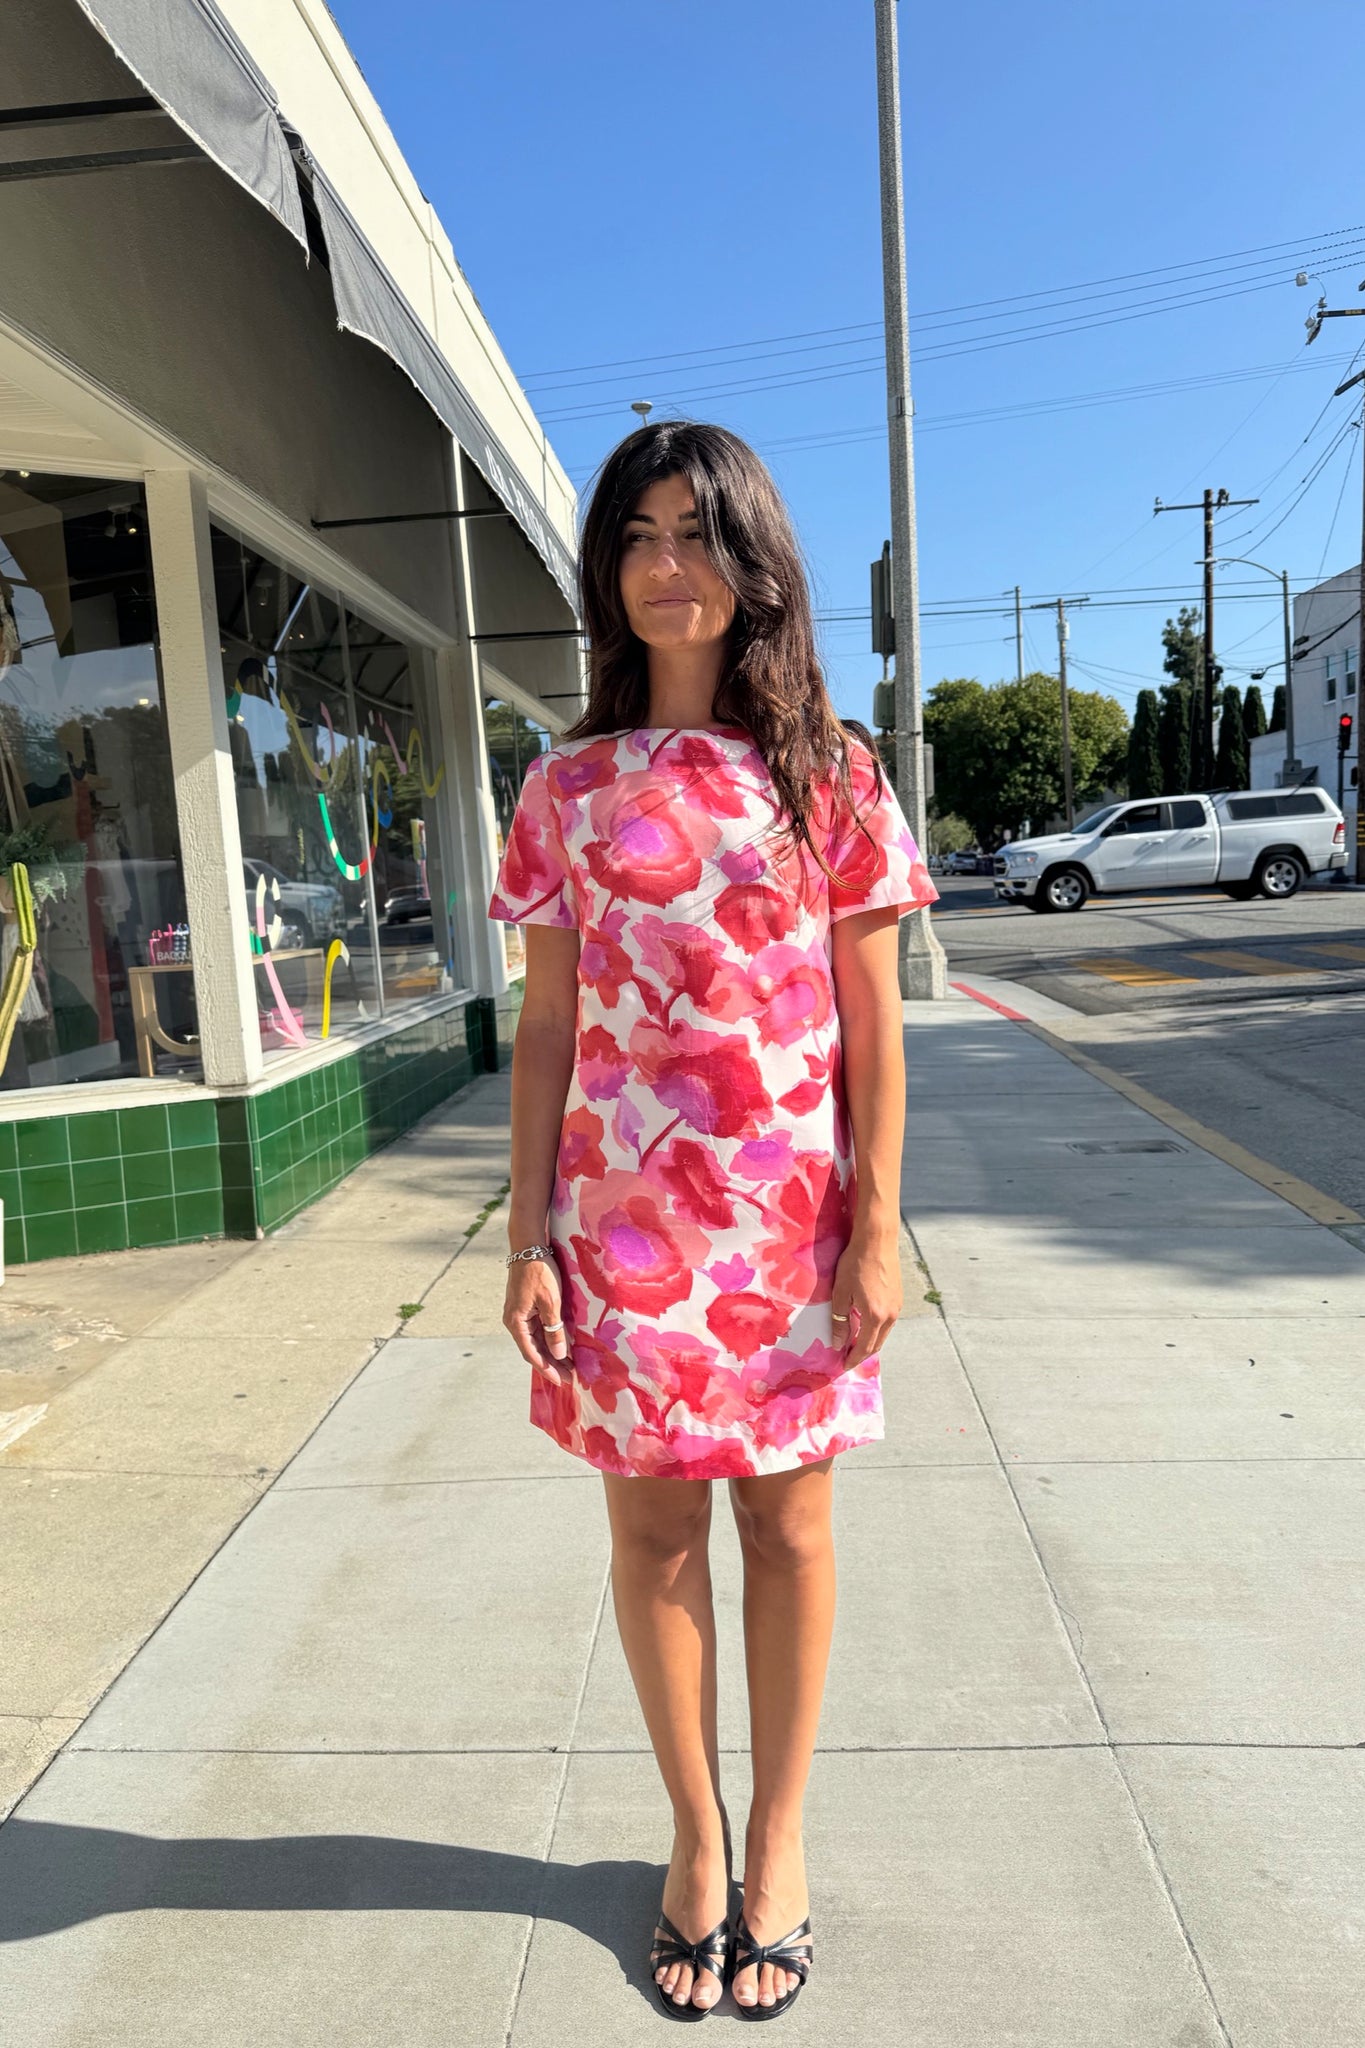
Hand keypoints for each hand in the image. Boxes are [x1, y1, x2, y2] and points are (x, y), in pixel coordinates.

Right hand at [503, 1255, 569, 1385]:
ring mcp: (519, 1314)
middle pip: (533, 1349)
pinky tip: (560, 1345)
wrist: (529, 1246)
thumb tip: (559, 1354)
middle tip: (569, 1377)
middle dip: (551, 1363)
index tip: (562, 1381)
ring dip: (550, 1352)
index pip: (531, 1354)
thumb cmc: (540, 1272)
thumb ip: (554, 1329)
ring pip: (535, 1340)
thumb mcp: (551, 1302)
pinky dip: (548, 1339)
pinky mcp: (525, 1307)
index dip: (547, 1369)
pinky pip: (536, 1329)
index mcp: (516, 1322)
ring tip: (568, 1365)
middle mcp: (514, 1321)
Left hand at [830, 1227, 901, 1367]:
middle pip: (877, 1344)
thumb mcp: (841, 1292)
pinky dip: (877, 1329)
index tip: (843, 1367)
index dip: (853, 1359)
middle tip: (846, 1358)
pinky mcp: (899, 1298)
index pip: (864, 1347)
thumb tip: (837, 1343)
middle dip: (862, 1354)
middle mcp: (890, 1315)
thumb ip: (840, 1321)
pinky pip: (888, 1322)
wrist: (877, 1240)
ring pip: (884, 1333)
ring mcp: (897, 1307)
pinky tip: (865, 1325)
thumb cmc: (855, 1263)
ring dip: (870, 1342)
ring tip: (854, 1343)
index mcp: (875, 1316)